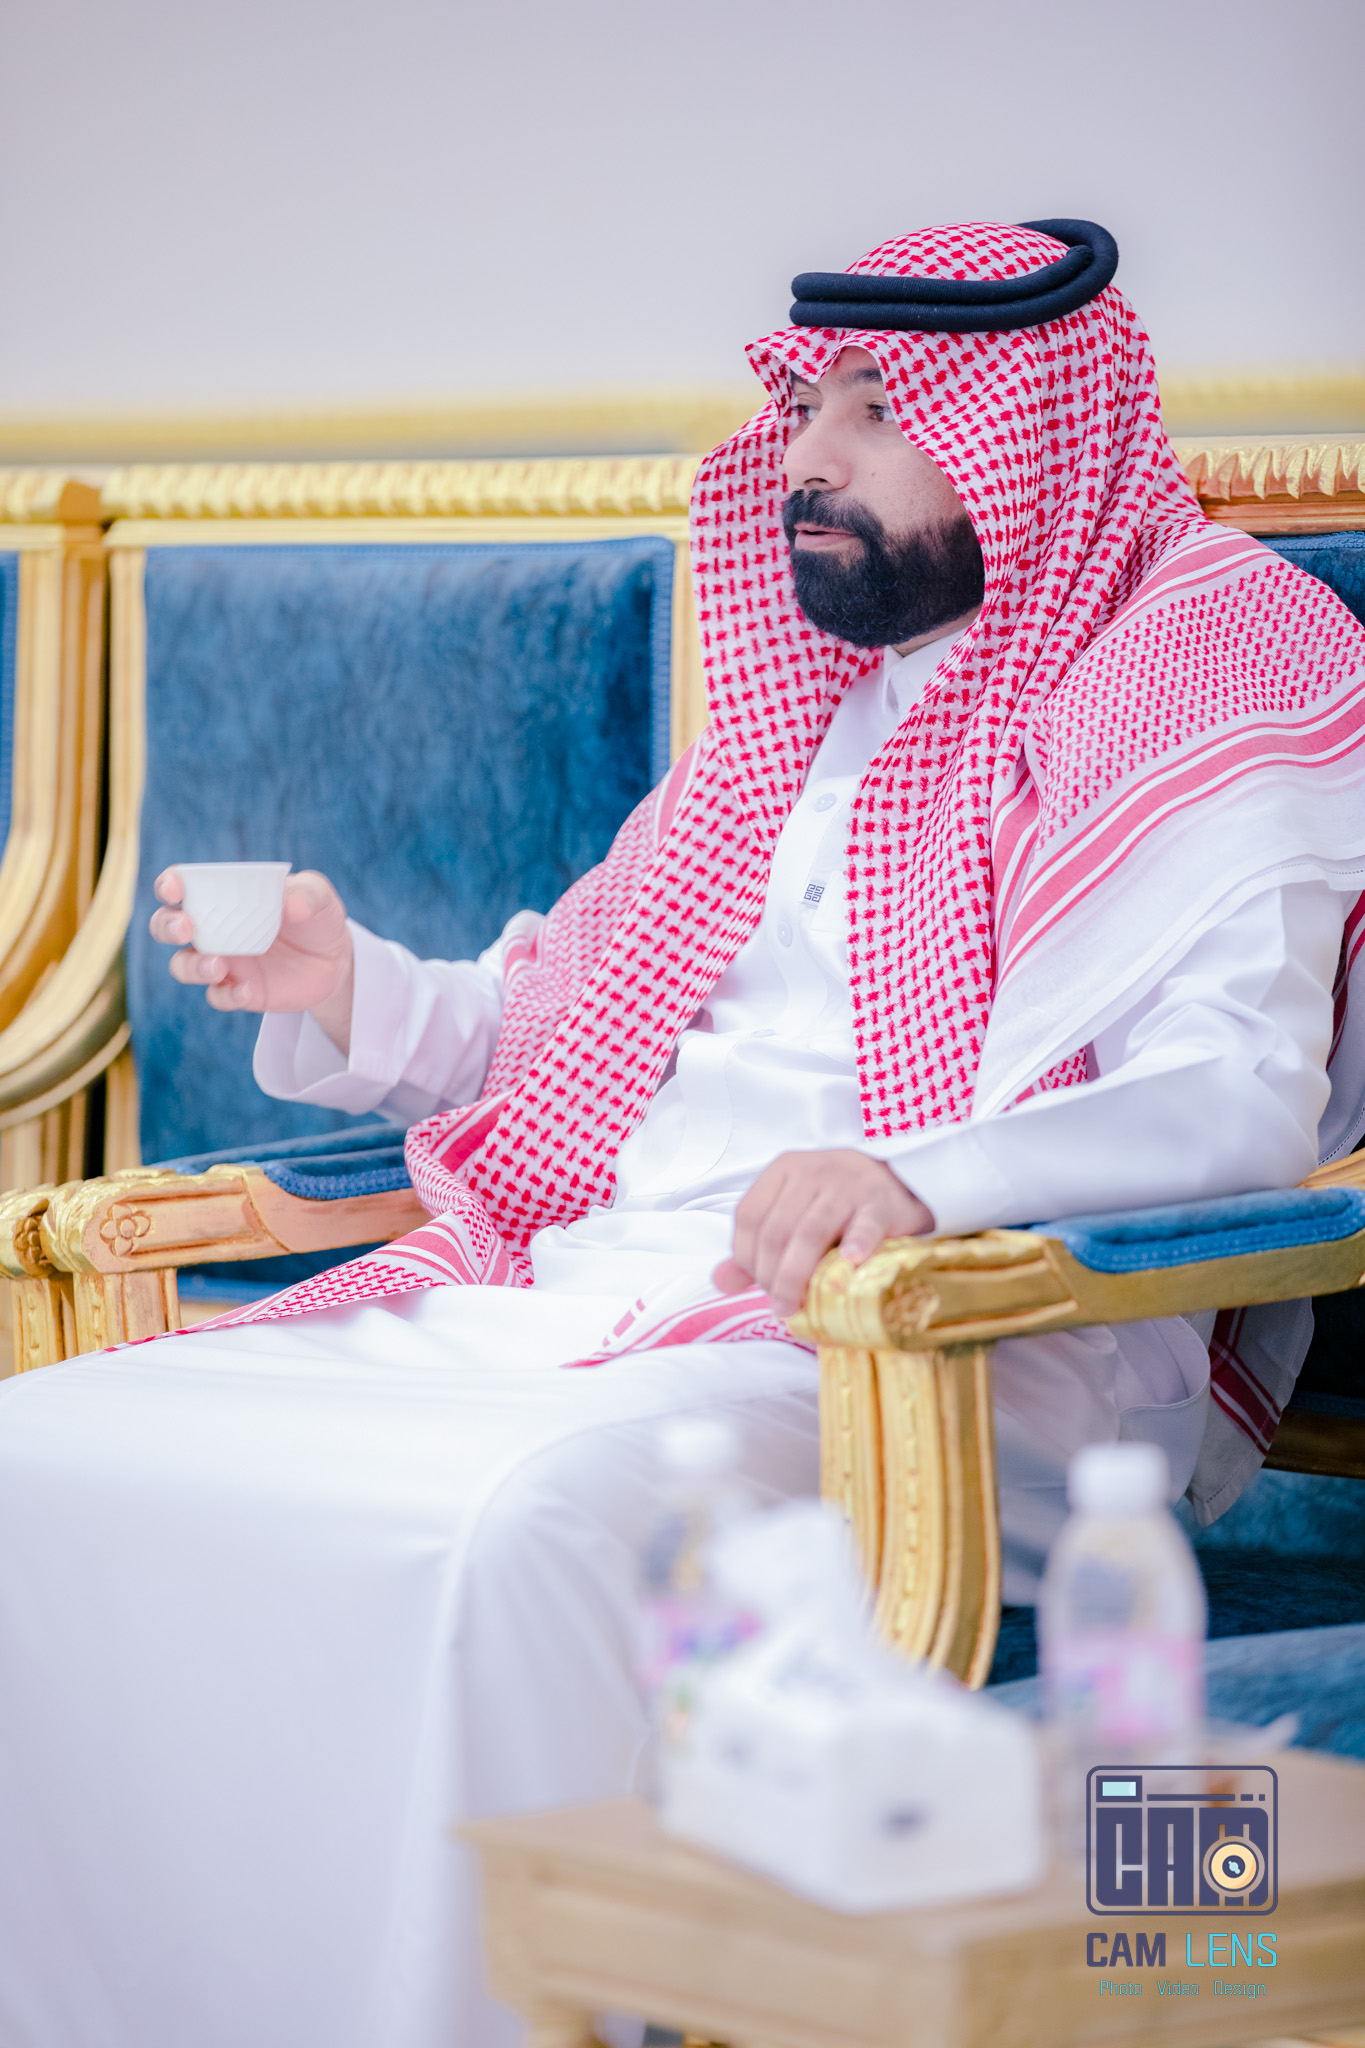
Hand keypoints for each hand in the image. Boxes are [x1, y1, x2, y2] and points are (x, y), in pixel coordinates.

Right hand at [150, 868, 355, 1050]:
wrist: (335, 961)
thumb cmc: (315, 917)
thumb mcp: (319, 898)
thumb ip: (306, 893)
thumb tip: (290, 904)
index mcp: (222, 896)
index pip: (181, 885)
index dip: (168, 885)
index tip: (173, 890)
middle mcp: (212, 928)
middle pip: (165, 926)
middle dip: (167, 926)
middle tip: (186, 928)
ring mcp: (222, 961)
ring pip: (182, 966)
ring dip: (193, 966)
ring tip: (219, 965)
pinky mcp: (237, 990)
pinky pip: (217, 996)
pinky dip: (227, 994)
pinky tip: (248, 990)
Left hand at [712, 1148, 932, 1318]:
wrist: (898, 1183)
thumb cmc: (837, 1205)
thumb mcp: (793, 1213)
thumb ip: (757, 1246)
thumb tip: (721, 1282)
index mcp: (783, 1171)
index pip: (748, 1216)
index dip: (746, 1256)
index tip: (759, 1285)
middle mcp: (811, 1172)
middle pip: (777, 1230)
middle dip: (772, 1275)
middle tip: (781, 1305)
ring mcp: (847, 1184)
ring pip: (811, 1232)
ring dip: (798, 1275)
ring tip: (796, 1305)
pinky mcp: (880, 1202)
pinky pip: (864, 1225)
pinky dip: (855, 1245)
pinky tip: (849, 1264)